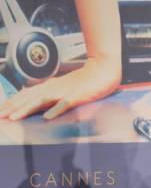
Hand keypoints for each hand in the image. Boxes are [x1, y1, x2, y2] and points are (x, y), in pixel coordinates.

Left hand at [0, 59, 120, 120]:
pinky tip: (46, 118)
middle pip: (28, 98)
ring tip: (14, 118)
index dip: (12, 103)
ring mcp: (65, 92)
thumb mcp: (65, 88)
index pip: (25, 95)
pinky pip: (64, 104)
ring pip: (41, 101)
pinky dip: (55, 110)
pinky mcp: (77, 96)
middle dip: (12, 107)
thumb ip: (52, 95)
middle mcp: (53, 88)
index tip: (1, 111)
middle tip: (0, 115)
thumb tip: (39, 103)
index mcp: (49, 86)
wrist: (103, 70)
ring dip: (26, 109)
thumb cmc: (87, 81)